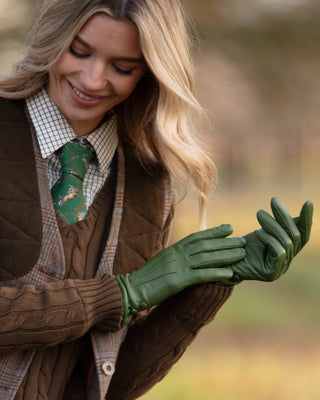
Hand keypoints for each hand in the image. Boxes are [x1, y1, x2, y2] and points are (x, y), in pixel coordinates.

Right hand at [115, 224, 245, 324]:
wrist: (130, 290)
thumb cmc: (146, 278)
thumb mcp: (162, 263)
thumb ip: (176, 257)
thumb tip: (190, 256)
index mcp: (173, 249)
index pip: (197, 236)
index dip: (214, 232)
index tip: (229, 228)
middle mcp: (177, 254)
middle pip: (205, 245)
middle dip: (225, 242)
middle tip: (241, 240)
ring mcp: (177, 266)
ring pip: (206, 258)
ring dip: (225, 255)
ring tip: (241, 253)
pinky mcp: (177, 281)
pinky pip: (201, 275)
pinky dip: (217, 273)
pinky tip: (229, 273)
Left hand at [220, 197, 312, 284]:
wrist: (223, 263)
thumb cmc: (242, 247)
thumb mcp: (262, 232)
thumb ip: (278, 227)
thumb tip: (296, 215)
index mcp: (287, 251)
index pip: (302, 234)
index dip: (306, 219)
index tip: (309, 202)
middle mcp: (287, 261)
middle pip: (295, 236)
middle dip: (284, 216)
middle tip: (274, 200)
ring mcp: (280, 269)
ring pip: (287, 242)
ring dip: (273, 225)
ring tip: (259, 213)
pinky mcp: (271, 274)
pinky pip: (278, 252)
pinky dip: (269, 239)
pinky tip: (257, 232)